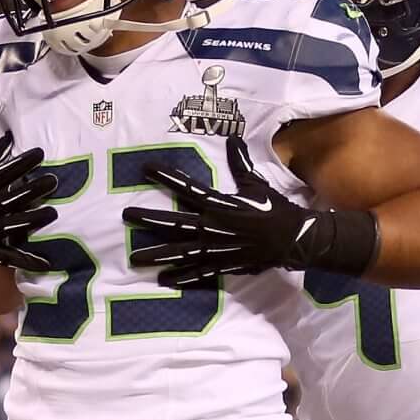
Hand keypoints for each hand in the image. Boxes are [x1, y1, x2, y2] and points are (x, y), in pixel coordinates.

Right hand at [0, 135, 56, 286]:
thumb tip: (8, 138)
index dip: (19, 164)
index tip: (39, 153)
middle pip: (9, 199)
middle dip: (31, 191)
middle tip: (54, 181)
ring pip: (11, 226)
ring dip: (31, 220)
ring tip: (53, 213)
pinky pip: (7, 257)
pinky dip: (25, 260)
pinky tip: (46, 263)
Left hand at [126, 132, 377, 287]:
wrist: (293, 238)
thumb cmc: (273, 209)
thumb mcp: (257, 184)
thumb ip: (241, 164)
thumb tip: (233, 139)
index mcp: (220, 205)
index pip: (188, 188)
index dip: (166, 178)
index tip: (146, 168)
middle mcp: (214, 227)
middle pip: (176, 223)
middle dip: (150, 219)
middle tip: (127, 216)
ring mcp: (217, 249)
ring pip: (182, 252)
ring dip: (158, 254)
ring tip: (136, 258)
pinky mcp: (224, 265)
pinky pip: (199, 272)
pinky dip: (182, 277)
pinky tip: (163, 280)